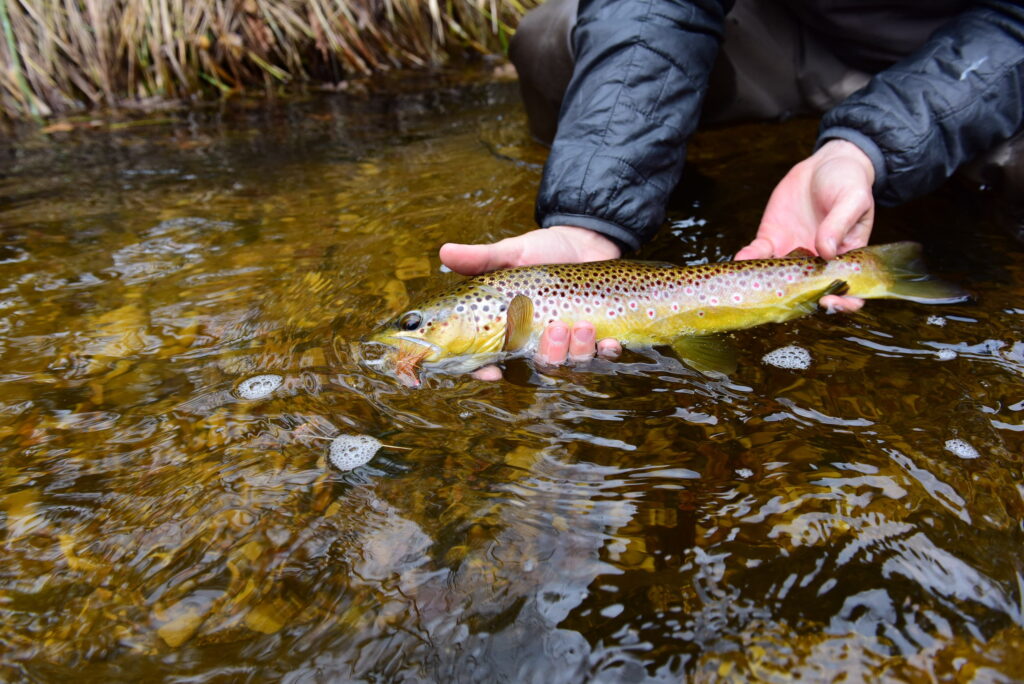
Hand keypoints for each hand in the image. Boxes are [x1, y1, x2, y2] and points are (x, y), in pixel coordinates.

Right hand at [439, 226, 622, 378]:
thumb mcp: (511, 252)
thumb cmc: (542, 250)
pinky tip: (608, 341)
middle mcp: (537, 341)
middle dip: (549, 354)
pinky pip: (602, 357)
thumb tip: (443, 252)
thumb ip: (480, 258)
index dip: (485, 372)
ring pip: (571, 364)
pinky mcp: (598, 336)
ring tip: (583, 323)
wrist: (583, 240)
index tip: (491, 372)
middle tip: (555, 327)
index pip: (490, 360)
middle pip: (538, 367)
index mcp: (510, 328)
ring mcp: (569, 341)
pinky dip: (606, 353)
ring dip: (577, 350)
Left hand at [735, 139, 875, 312]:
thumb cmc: (849, 182)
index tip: (829, 301)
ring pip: (778, 279)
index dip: (842, 303)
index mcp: (845, 257)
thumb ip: (840, 224)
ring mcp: (793, 253)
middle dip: (795, 300)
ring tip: (754, 288)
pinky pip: (759, 255)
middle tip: (783, 300)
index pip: (848, 290)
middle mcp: (818, 262)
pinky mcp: (773, 240)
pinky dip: (748, 260)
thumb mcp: (853, 199)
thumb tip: (824, 251)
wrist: (826, 164)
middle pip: (808, 291)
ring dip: (765, 286)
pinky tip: (740, 261)